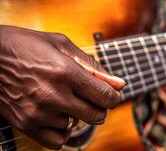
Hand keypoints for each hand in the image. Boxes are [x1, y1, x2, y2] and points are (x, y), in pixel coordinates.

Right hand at [0, 26, 124, 148]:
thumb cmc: (25, 44)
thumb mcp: (61, 45)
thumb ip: (93, 65)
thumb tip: (119, 83)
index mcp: (65, 72)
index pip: (105, 96)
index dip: (113, 96)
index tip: (110, 93)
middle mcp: (53, 95)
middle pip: (96, 116)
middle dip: (99, 106)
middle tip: (89, 96)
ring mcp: (38, 112)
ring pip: (75, 126)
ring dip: (76, 114)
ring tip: (62, 98)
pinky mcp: (24, 124)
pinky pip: (56, 141)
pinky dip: (61, 130)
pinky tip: (57, 115)